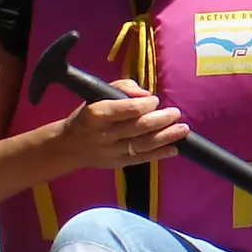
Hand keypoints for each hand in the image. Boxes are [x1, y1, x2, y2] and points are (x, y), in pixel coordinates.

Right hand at [57, 78, 187, 170]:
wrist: (68, 146)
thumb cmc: (87, 115)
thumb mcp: (98, 95)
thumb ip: (122, 87)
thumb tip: (146, 94)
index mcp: (97, 114)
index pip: (127, 109)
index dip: (145, 105)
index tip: (155, 101)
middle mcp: (104, 134)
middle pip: (138, 127)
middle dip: (161, 120)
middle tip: (176, 113)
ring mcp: (111, 151)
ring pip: (143, 144)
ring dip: (166, 137)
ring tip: (182, 130)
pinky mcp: (117, 164)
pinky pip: (141, 159)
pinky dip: (159, 154)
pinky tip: (174, 149)